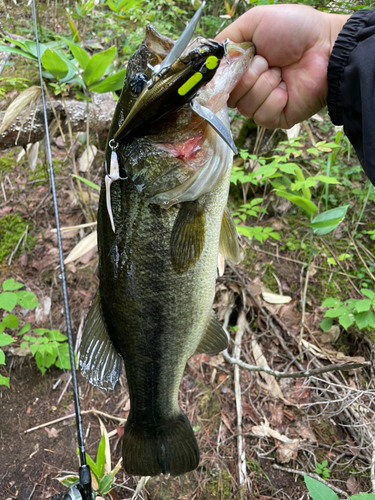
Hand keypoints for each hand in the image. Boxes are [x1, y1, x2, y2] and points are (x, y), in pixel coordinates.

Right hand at [216, 5, 349, 128]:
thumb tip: (208, 61)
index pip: (219, 81)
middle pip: (228, 96)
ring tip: (280, 73)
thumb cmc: (296, 30)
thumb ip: (227, 38)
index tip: (231, 65)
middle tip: (266, 61)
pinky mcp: (276, 118)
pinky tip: (286, 89)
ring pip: (244, 107)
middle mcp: (250, 86)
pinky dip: (273, 100)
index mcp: (243, 66)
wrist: (327, 47)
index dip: (223, 75)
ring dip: (262, 86)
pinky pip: (261, 116)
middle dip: (247, 76)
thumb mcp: (254, 21)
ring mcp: (263, 103)